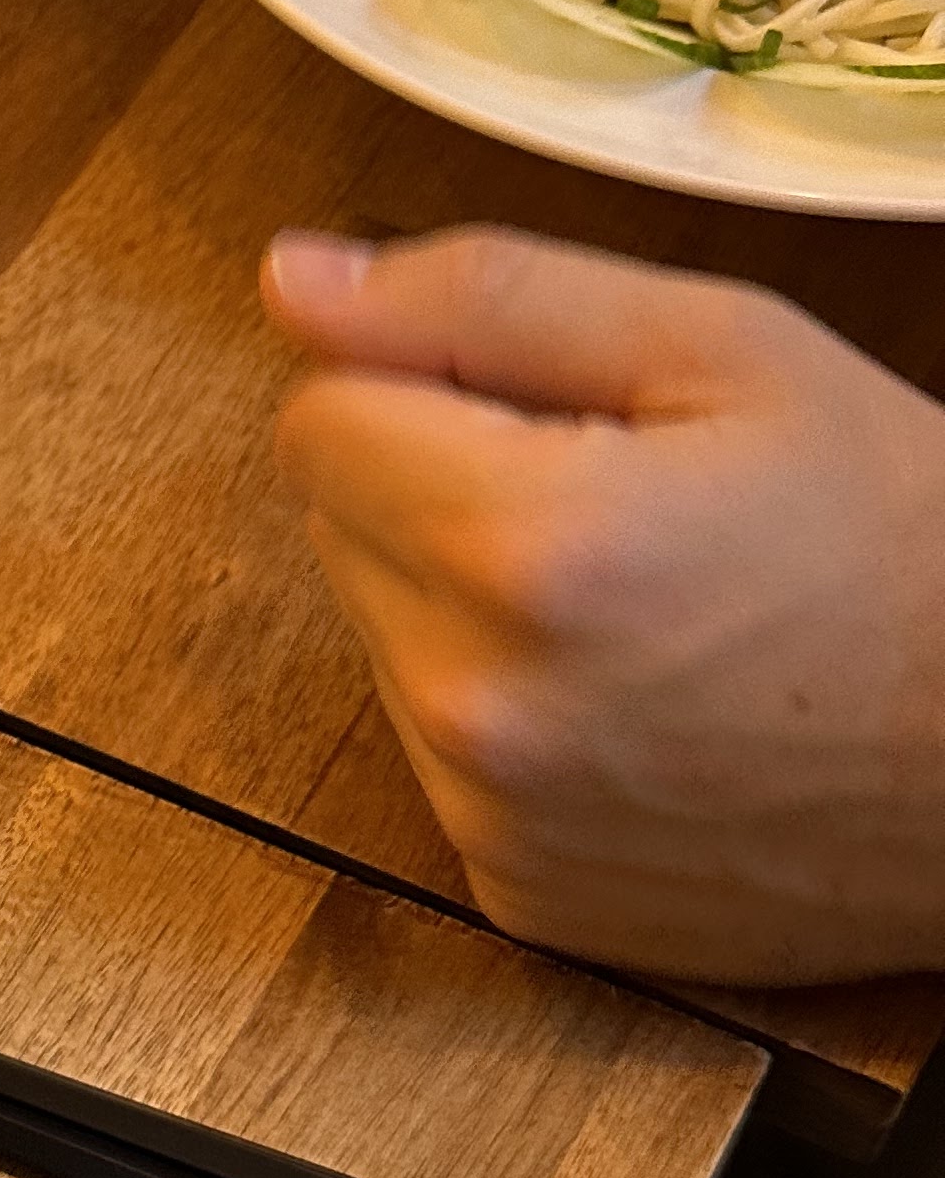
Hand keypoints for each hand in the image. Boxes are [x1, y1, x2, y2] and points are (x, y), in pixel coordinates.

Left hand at [262, 225, 944, 982]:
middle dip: (447, 495)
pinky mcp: (515, 896)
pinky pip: (444, 761)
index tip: (554, 412)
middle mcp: (478, 703)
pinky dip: (517, 722)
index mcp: (518, 545)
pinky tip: (645, 709)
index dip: (433, 389)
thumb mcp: (726, 352)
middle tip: (628, 510)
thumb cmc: (905, 542)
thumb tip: (294, 282)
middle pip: (341, 533)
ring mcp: (490, 819)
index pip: (319, 418)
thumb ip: (486, 299)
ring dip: (474, 611)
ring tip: (651, 614)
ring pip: (387, 646)